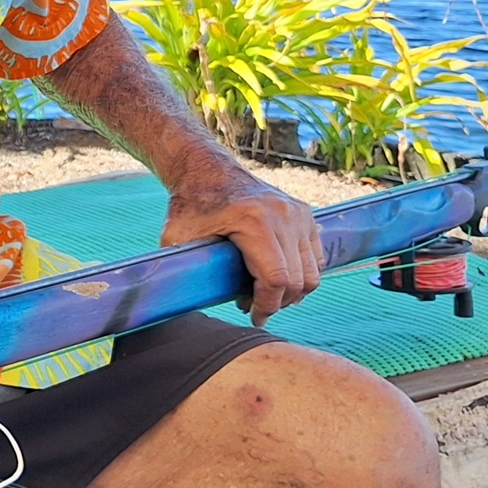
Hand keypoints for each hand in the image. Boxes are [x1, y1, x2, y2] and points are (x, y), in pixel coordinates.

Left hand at [160, 167, 322, 322]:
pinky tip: (277, 278)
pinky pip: (315, 256)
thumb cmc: (191, 203)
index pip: (276, 278)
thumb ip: (177, 267)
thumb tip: (173, 300)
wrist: (207, 169)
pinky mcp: (304, 213)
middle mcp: (283, 215)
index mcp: (254, 221)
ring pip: (312, 272)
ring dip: (293, 292)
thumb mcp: (176, 236)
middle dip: (278, 303)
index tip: (254, 318)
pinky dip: (302, 274)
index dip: (267, 306)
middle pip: (297, 280)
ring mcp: (298, 213)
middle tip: (255, 308)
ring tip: (265, 294)